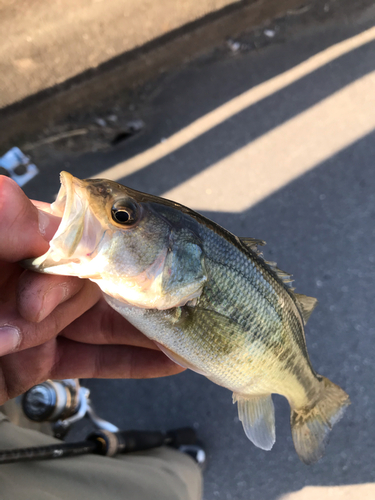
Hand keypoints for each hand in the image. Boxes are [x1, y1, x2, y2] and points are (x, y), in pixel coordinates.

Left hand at [0, 176, 183, 404]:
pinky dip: (133, 362)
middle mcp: (26, 274)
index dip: (82, 256)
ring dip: (146, 331)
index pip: (73, 234)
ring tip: (192, 332)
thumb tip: (46, 212)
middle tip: (25, 320)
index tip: (69, 280)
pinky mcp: (39, 363)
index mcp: (8, 237)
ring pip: (105, 322)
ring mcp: (36, 322)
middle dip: (65, 305)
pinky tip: (169, 360)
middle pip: (90, 281)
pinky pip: (94, 360)